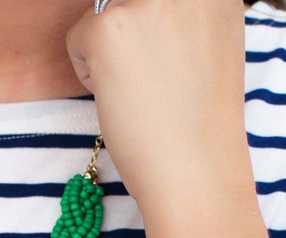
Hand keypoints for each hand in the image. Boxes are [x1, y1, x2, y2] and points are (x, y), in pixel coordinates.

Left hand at [67, 0, 249, 207]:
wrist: (194, 172)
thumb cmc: (199, 126)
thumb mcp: (209, 51)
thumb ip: (183, 22)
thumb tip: (145, 21)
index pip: (151, 1)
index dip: (149, 35)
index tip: (160, 67)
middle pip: (125, 4)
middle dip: (126, 40)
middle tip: (148, 84)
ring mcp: (146, 3)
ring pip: (102, 16)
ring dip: (107, 54)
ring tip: (137, 94)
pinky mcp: (109, 29)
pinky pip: (76, 38)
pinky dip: (86, 72)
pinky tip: (117, 100)